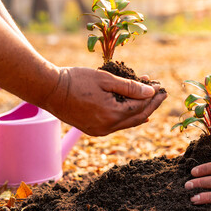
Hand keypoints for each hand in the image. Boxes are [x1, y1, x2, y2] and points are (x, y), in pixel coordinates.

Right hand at [43, 67, 166, 135]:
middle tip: (162, 93)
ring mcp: (99, 131)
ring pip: (127, 123)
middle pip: (137, 117)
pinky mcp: (93, 130)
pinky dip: (127, 116)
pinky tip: (134, 110)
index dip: (152, 96)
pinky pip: (116, 125)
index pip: (140, 107)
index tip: (160, 86)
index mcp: (111, 114)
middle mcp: (107, 127)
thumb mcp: (105, 79)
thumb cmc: (76, 80)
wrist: (49, 90)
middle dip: (151, 105)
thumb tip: (150, 92)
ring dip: (140, 110)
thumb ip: (130, 87)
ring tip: (150, 98)